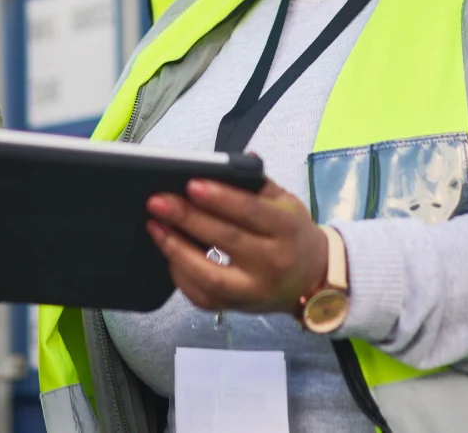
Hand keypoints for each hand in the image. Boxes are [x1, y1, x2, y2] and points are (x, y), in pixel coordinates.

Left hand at [146, 178, 327, 314]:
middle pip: (226, 239)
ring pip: (210, 275)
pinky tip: (167, 252)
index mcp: (286, 230)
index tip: (191, 184)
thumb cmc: (292, 232)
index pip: (251, 212)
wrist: (313, 279)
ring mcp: (254, 290)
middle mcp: (272, 263)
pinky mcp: (238, 307)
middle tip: (157, 201)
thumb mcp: (286, 202)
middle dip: (187, 219)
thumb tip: (233, 160)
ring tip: (154, 225)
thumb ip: (257, 182)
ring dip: (176, 249)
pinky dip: (181, 275)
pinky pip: (203, 296)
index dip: (221, 198)